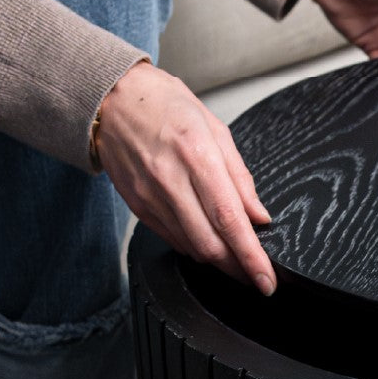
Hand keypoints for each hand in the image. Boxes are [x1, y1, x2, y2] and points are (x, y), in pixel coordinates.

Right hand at [94, 60, 276, 293]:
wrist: (110, 99)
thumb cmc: (164, 105)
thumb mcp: (214, 129)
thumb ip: (240, 177)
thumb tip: (259, 216)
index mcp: (196, 155)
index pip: (230, 220)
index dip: (251, 256)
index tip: (267, 279)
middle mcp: (170, 180)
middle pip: (210, 244)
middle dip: (238, 269)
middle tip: (258, 277)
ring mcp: (150, 197)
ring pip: (191, 247)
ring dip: (219, 262)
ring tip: (238, 262)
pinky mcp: (138, 207)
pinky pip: (172, 240)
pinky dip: (195, 248)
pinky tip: (208, 244)